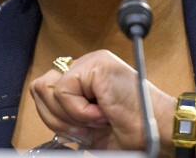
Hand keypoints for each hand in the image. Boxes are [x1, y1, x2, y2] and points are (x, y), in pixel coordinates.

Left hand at [29, 50, 176, 154]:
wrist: (155, 133)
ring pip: (47, 88)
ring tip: (95, 118)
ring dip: (69, 113)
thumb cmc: (129, 130)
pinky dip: (79, 111)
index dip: (54, 117)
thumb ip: (65, 112)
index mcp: (82, 78)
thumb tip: (43, 107)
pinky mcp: (95, 64)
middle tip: (87, 126)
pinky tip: (102, 113)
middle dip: (58, 117)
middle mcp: (85, 65)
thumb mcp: (86, 125)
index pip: (44, 91)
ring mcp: (90, 61)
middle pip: (40, 88)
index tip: (81, 131)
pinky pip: (63, 91)